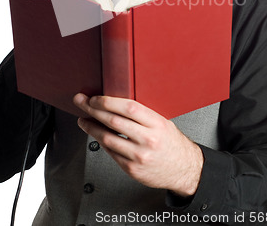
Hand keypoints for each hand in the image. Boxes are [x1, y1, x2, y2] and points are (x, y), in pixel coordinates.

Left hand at [73, 94, 203, 196]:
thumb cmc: (172, 143)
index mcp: (156, 124)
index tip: (95, 97)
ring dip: (91, 127)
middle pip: (113, 121)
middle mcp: (148, 140)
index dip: (108, 101)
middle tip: (82, 102)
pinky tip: (96, 135)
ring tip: (83, 119)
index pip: (128, 108)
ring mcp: (139, 156)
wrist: (184, 169)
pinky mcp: (132, 169)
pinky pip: (111, 152)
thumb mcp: (163, 122)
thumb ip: (142, 114)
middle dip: (93, 110)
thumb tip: (116, 102)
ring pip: (108, 138)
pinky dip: (101, 142)